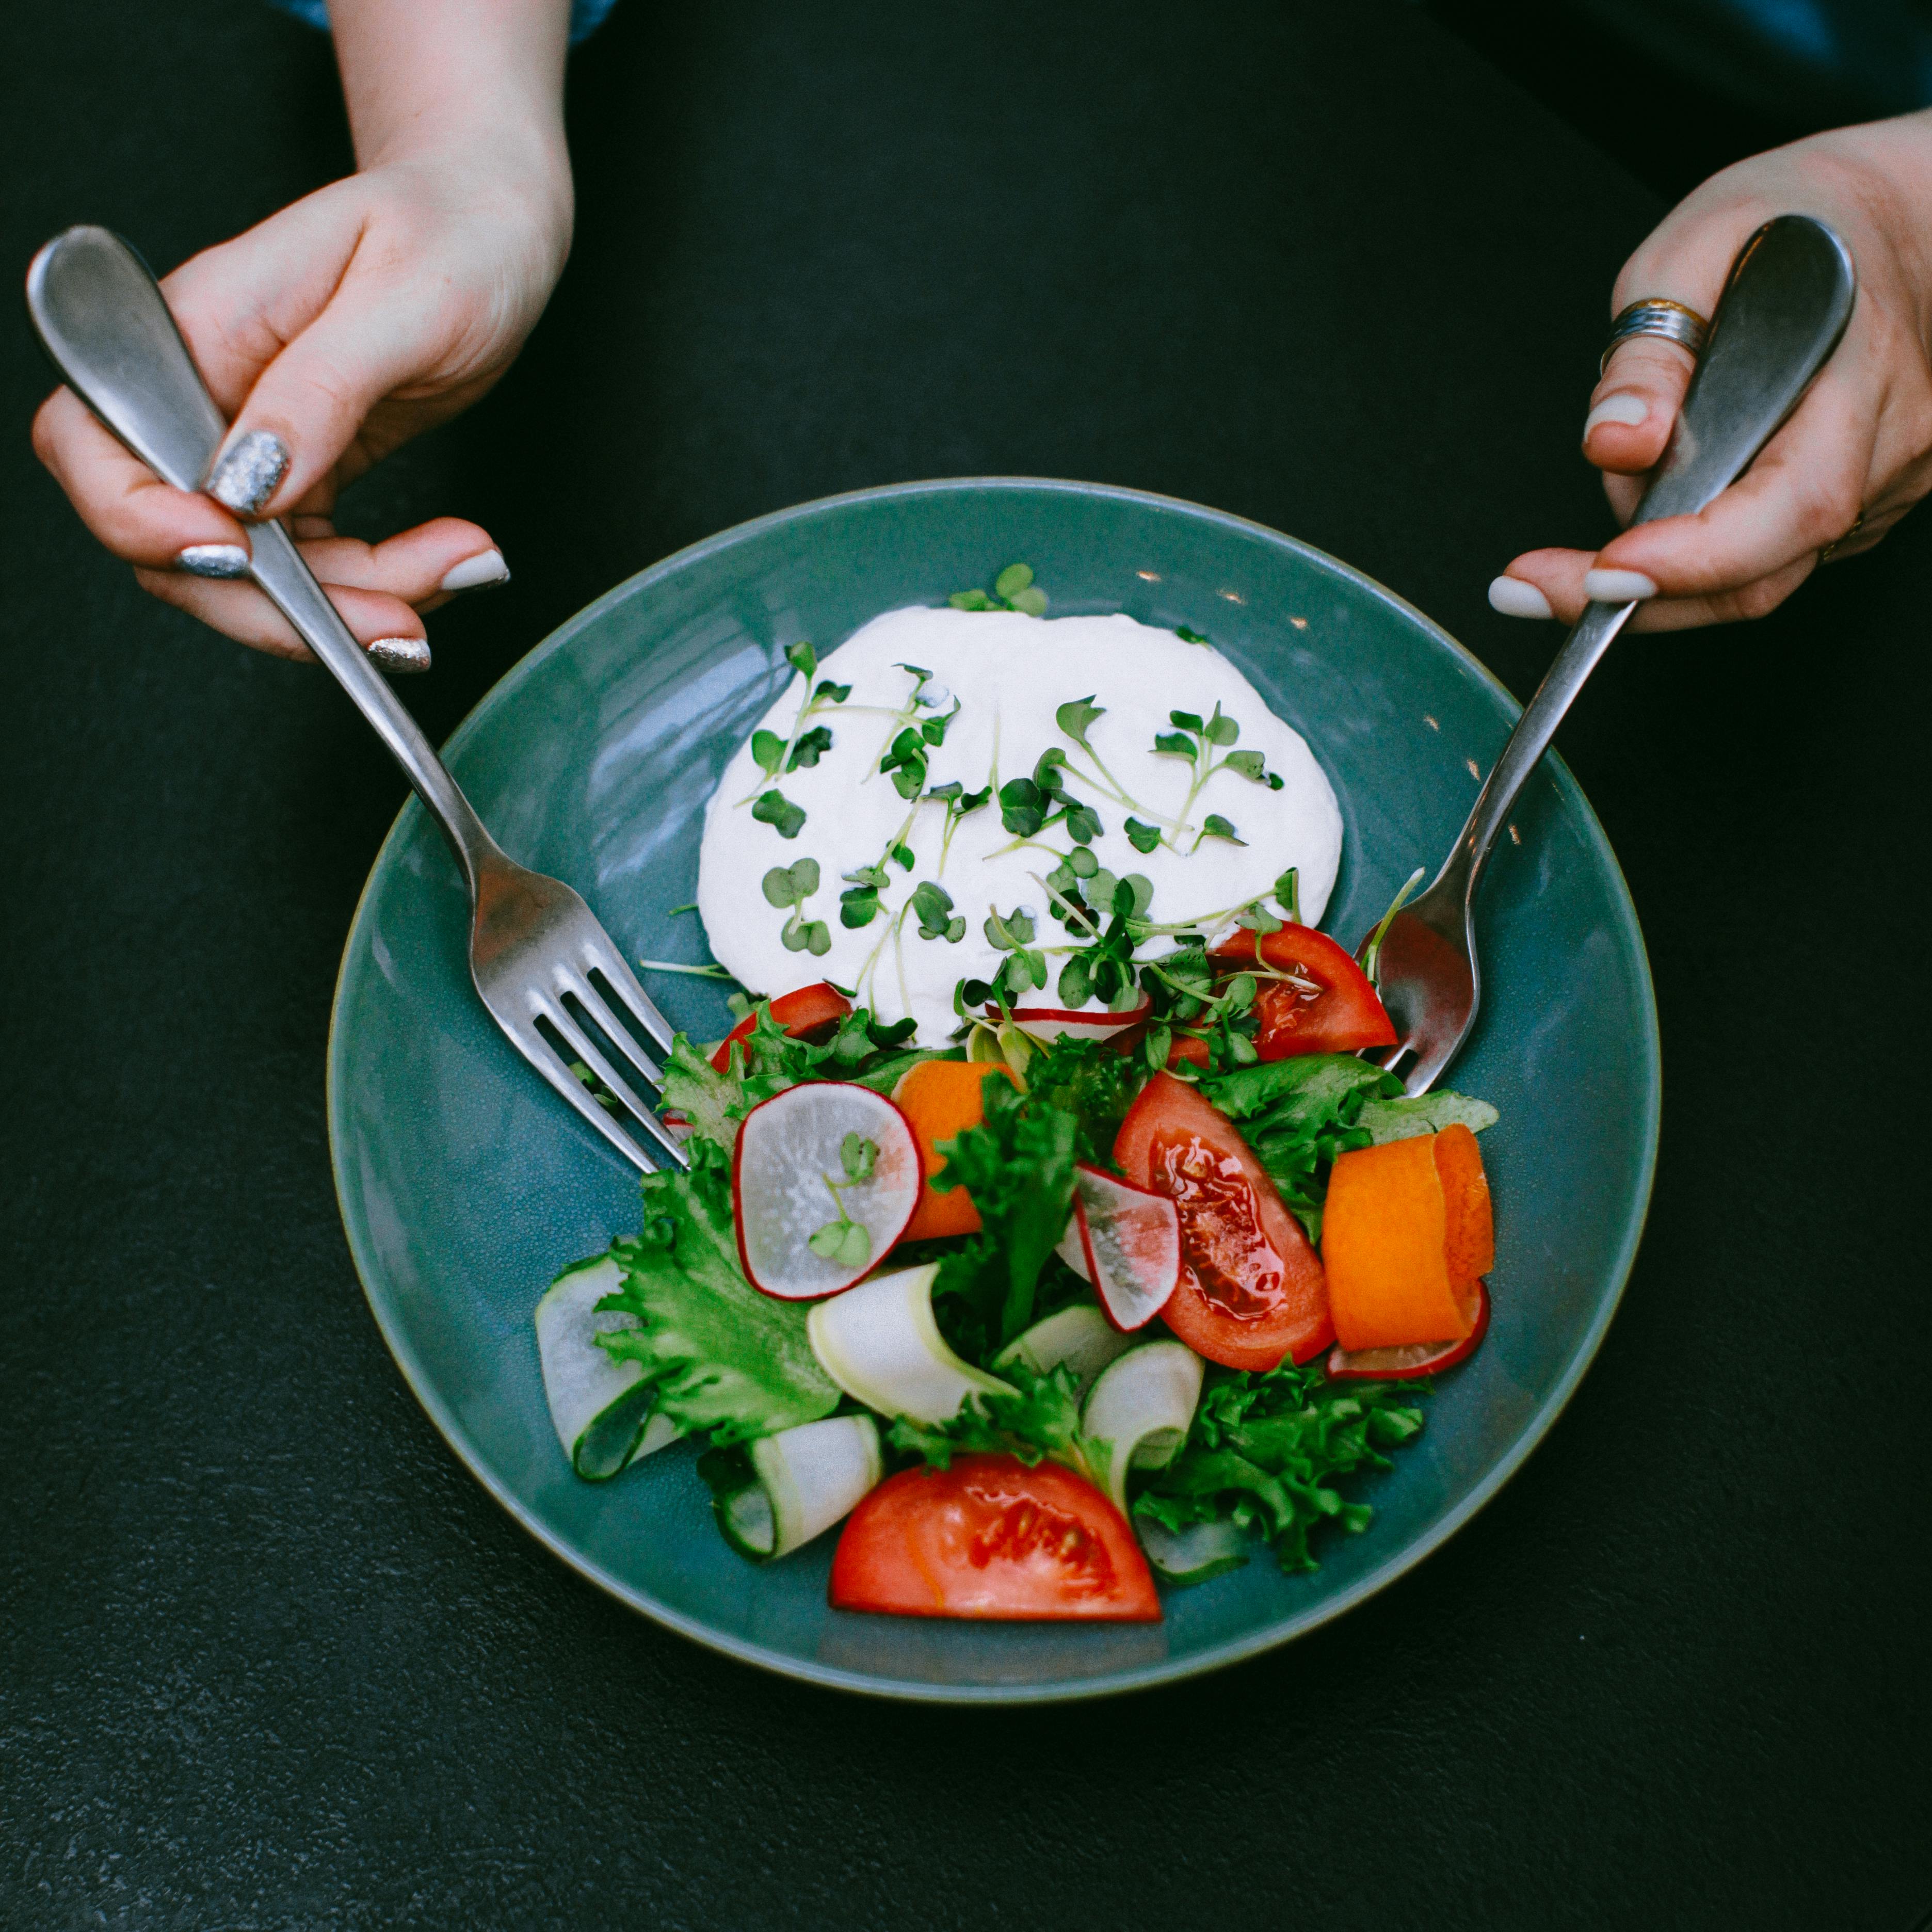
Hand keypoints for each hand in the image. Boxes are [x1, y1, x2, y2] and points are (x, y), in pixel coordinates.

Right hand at [32, 142, 568, 662]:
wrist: (492, 232)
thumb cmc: (449, 232)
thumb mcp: (404, 297)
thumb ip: (320, 389)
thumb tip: (245, 481)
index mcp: (195, 329)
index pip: (92, 440)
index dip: (140, 517)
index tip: (233, 551)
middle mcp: (205, 397)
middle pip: (174, 546)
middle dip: (282, 605)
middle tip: (396, 624)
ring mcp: (249, 448)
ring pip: (255, 579)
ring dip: (356, 604)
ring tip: (459, 567)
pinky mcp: (302, 483)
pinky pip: (317, 569)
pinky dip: (383, 586)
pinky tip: (451, 561)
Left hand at [1490, 112, 1931, 630]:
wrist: (1890, 216)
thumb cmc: (1794, 220)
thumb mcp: (1696, 246)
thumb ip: (1649, 352)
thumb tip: (1616, 443)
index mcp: (1858, 371)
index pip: (1793, 503)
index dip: (1694, 558)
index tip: (1601, 572)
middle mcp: (1887, 442)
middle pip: (1766, 570)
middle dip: (1641, 596)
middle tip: (1530, 588)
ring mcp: (1883, 481)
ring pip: (1759, 576)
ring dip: (1657, 575)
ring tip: (1571, 552)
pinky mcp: (1860, 505)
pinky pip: (1767, 557)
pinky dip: (1690, 557)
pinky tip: (1649, 518)